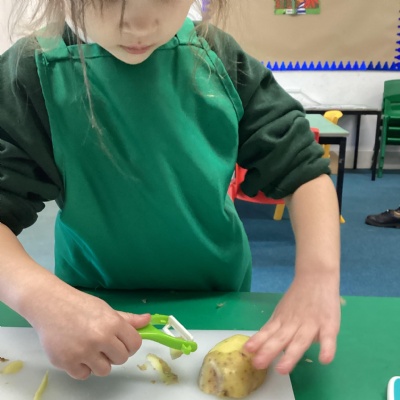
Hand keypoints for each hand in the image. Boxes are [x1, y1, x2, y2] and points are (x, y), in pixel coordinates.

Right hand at [29, 287, 150, 379]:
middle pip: (121, 359)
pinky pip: (84, 375)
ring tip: (89, 348)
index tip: (122, 342)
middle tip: (103, 344)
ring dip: (99, 362)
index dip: (130, 344)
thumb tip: (148, 320)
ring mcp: (83, 352)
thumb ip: (127, 319)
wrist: (50, 305)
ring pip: (104, 370)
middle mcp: (100, 338)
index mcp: (113, 323)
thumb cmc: (80, 305)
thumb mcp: (106, 309)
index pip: (135, 344)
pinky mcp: (67, 362)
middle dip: (115, 353)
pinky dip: (81, 367)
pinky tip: (77, 353)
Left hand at [244, 271, 339, 373]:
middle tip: (258, 364)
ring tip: (282, 369)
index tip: (247, 351)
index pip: (268, 332)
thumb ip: (275, 328)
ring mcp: (311, 324)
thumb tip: (260, 346)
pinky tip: (324, 360)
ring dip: (291, 355)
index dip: (258, 341)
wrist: (316, 276)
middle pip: (280, 338)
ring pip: (300, 341)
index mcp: (282, 320)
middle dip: (269, 351)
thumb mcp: (283, 310)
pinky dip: (327, 348)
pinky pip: (328, 338)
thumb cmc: (299, 297)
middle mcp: (294, 323)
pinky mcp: (329, 324)